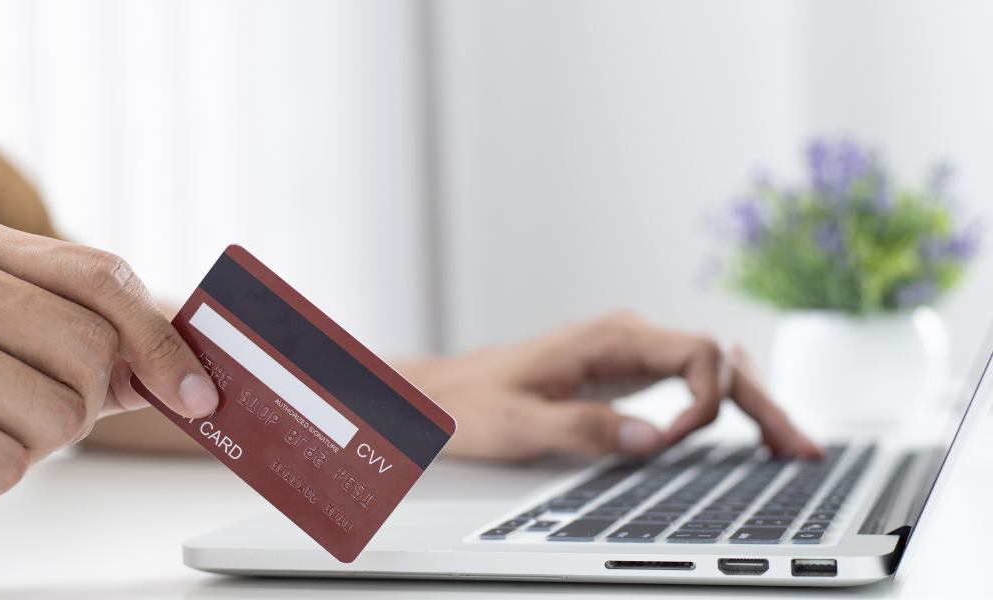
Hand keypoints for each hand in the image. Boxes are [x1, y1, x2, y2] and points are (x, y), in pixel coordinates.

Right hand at [0, 225, 218, 497]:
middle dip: (86, 393)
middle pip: (89, 350)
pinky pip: (5, 464)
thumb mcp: (11, 311)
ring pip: (61, 413)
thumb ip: (89, 332)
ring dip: (43, 438)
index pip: (102, 278)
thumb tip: (175, 379)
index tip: (197, 398)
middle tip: (41, 397)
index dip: (159, 340)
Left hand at [394, 312, 821, 461]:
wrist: (444, 393)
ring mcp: (630, 353)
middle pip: (720, 358)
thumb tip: (649, 440)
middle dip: (763, 403)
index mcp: (610, 338)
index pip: (698, 352)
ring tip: (790, 447)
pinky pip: (690, 382)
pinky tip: (744, 434)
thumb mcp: (519, 422)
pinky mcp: (625, 373)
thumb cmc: (474, 403)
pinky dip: (723, 407)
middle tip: (801, 450)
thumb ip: (583, 428)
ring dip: (753, 404)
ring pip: (712, 369)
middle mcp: (628, 337)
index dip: (707, 400)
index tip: (676, 443)